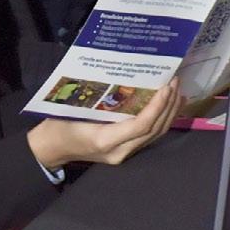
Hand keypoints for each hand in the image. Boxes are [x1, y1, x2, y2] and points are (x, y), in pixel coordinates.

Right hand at [28, 83, 181, 169]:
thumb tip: (129, 75)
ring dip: (169, 112)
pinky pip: (150, 136)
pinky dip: (162, 119)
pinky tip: (169, 105)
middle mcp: (119, 151)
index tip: (166, 86)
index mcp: (105, 140)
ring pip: (156, 134)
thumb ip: (102, 99)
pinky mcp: (127, 151)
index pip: (141, 126)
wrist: (52, 148)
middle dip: (168, 105)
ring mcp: (124, 154)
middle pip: (154, 130)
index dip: (157, 106)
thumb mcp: (76, 108)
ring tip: (177, 91)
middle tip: (175, 81)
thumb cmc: (60, 124)